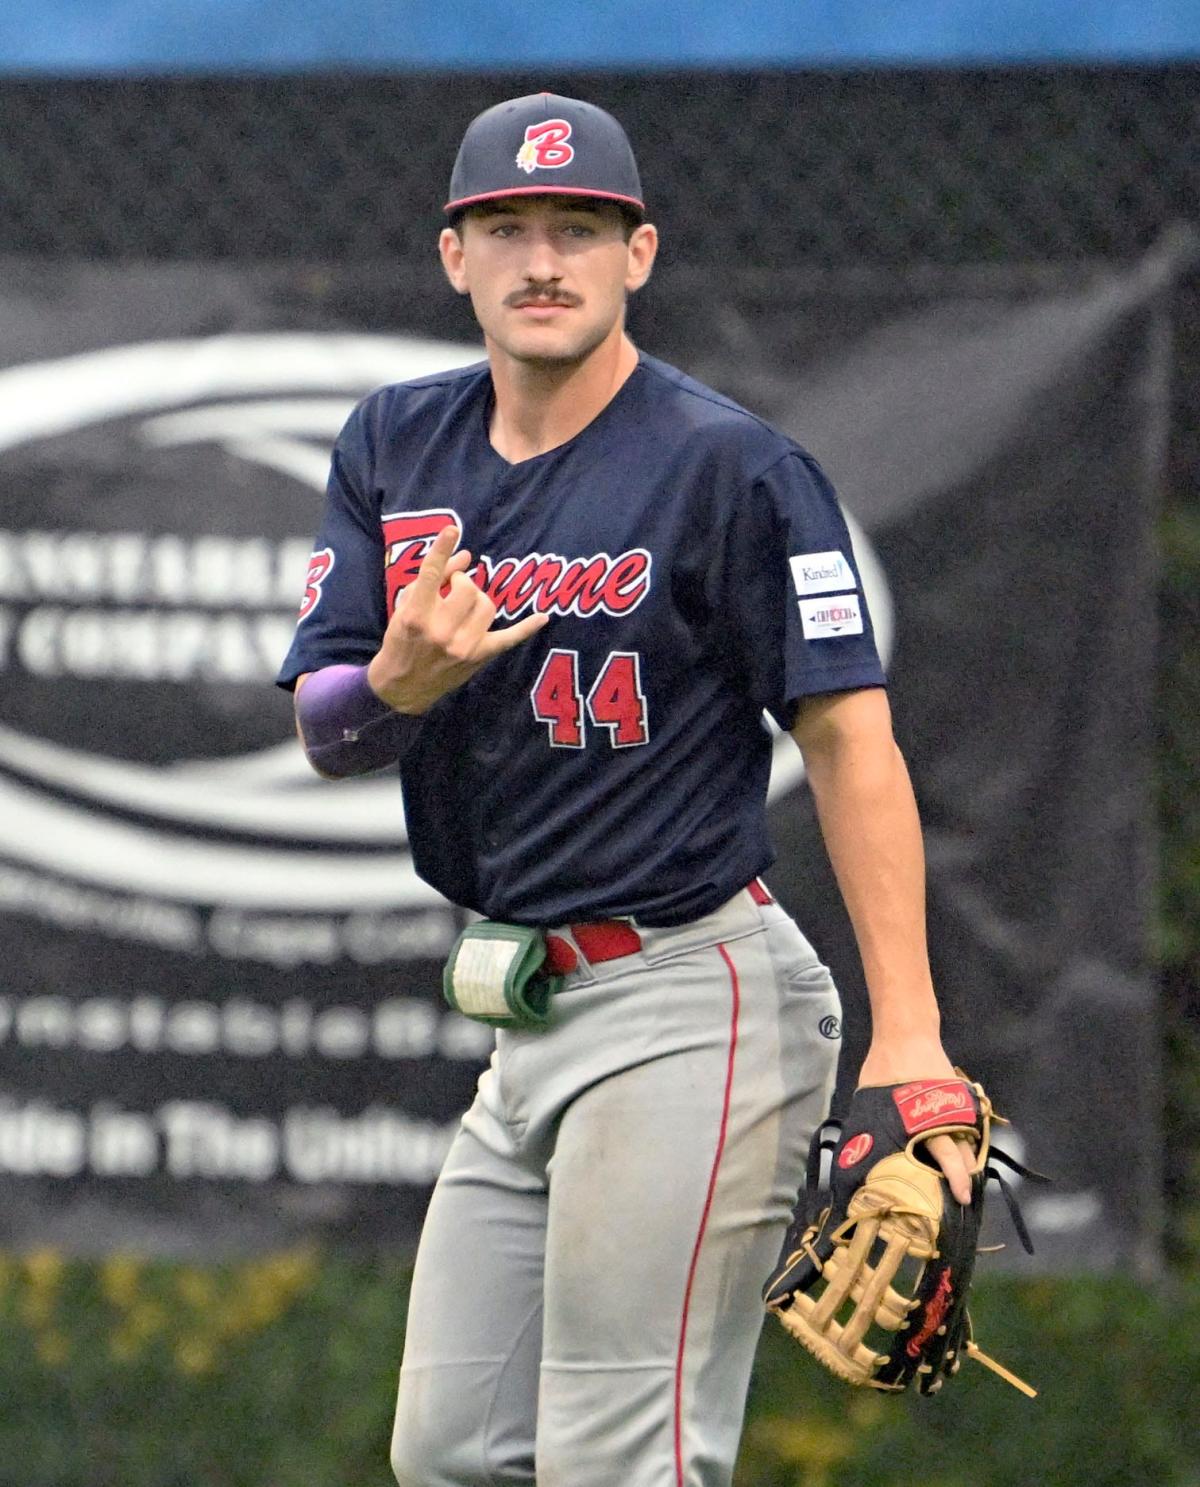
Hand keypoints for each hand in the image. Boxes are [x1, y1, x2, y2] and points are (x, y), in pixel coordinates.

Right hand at [367, 525, 548, 713]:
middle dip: (464, 582)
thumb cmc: (401, 640)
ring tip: (466, 604)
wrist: (402, 686)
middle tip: (454, 588)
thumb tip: (467, 555)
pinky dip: (526, 628)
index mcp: (416, 615)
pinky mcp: (479, 656)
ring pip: (487, 606)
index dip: (442, 550)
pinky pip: (509, 638)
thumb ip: (435, 580)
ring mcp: (463, 646)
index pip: (431, 575)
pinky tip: (543, 617)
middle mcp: (440, 631)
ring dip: (478, 598)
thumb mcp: (406, 607)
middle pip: (468, 589)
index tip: (452, 530)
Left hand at [856, 1035, 973, 1205]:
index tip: (961, 1198)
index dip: (955, 1180)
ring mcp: (954, 1105)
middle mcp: (944, 1116)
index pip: (948, 1156)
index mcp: (923, 1121)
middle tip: (962, 1199)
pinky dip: (964, 1139)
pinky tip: (959, 1153)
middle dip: (964, 1178)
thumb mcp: (871, 1100)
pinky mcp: (958, 1097)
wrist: (907, 1035)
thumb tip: (861, 1156)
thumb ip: (874, 1128)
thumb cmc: (885, 1067)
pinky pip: (965, 1124)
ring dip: (966, 1161)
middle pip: (963, 1153)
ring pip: (967, 1140)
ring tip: (961, 1181)